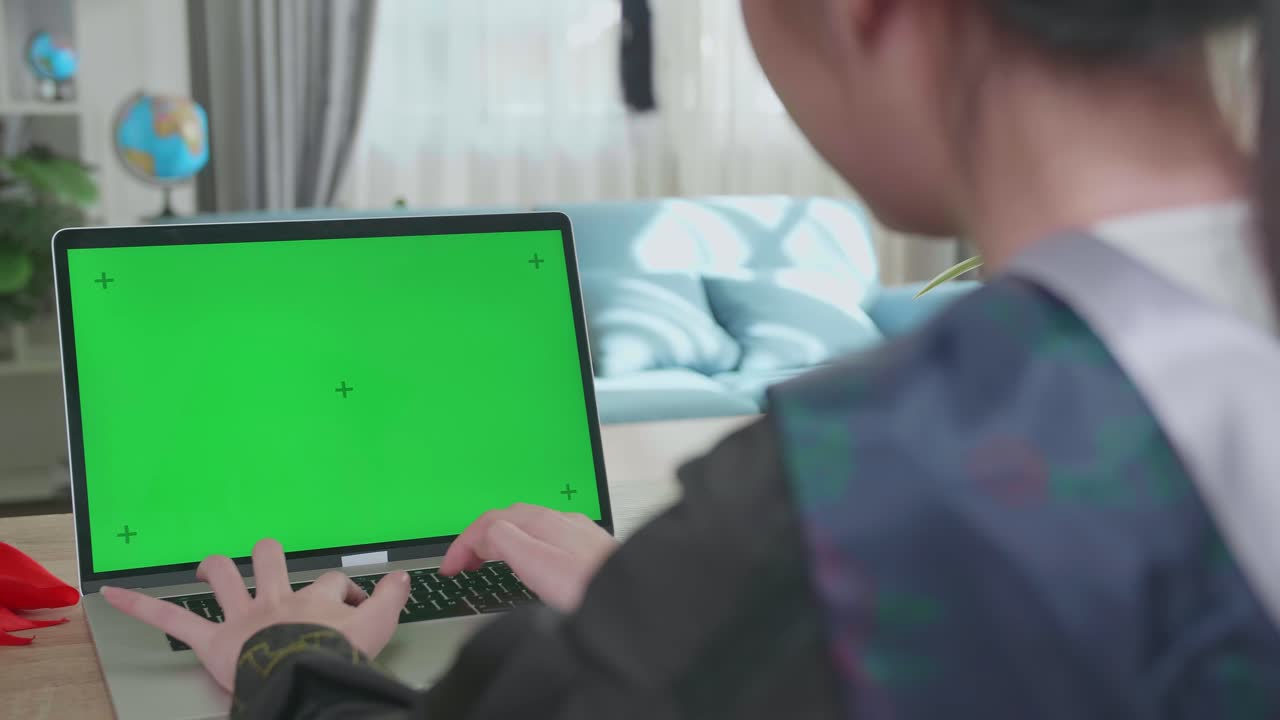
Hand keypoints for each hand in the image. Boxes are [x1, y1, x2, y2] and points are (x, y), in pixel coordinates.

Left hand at [101, 538, 409, 691]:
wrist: (307, 677)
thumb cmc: (338, 659)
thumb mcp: (379, 628)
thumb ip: (391, 600)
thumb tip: (402, 577)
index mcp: (317, 601)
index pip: (334, 583)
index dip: (347, 592)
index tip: (359, 605)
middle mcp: (279, 599)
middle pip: (273, 561)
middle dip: (270, 558)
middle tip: (271, 563)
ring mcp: (245, 617)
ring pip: (226, 579)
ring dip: (216, 570)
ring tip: (210, 569)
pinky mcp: (216, 642)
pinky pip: (174, 621)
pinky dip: (141, 605)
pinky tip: (111, 592)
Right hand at [440, 503, 616, 611]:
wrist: (635, 601)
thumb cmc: (591, 587)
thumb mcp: (536, 562)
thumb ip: (505, 540)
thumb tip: (485, 535)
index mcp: (541, 521)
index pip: (490, 520)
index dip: (463, 543)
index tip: (449, 567)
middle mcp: (560, 520)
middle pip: (508, 519)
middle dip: (479, 539)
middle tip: (461, 565)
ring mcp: (576, 534)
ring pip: (527, 528)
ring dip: (500, 542)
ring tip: (487, 563)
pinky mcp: (588, 550)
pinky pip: (545, 540)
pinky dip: (523, 548)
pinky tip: (529, 565)